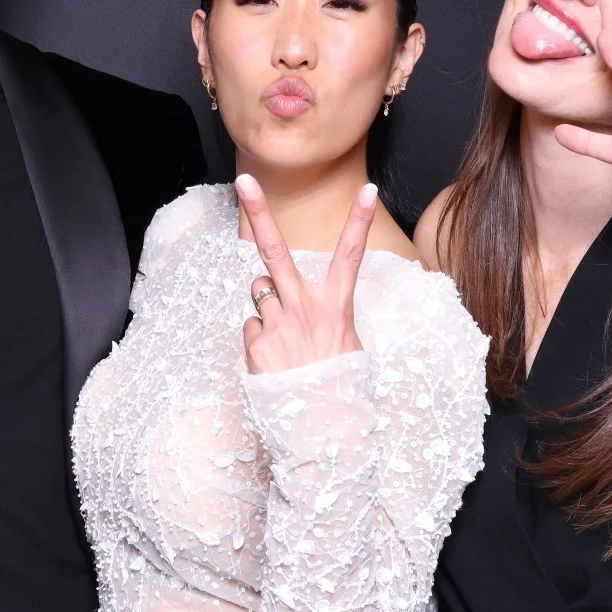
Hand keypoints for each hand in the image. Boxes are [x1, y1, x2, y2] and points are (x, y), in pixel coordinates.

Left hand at [235, 174, 373, 374]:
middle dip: (258, 211)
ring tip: (287, 342)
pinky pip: (251, 328)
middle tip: (243, 179)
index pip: (351, 256)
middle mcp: (304, 309)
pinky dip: (259, 340)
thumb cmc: (339, 388)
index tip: (368, 188)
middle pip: (276, 250)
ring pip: (259, 294)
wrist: (323, 432)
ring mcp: (277, 324)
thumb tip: (287, 303)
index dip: (359, 221)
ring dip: (267, 309)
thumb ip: (321, 316)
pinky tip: (274, 361)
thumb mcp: (346, 346)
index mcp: (336, 308)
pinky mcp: (257, 344)